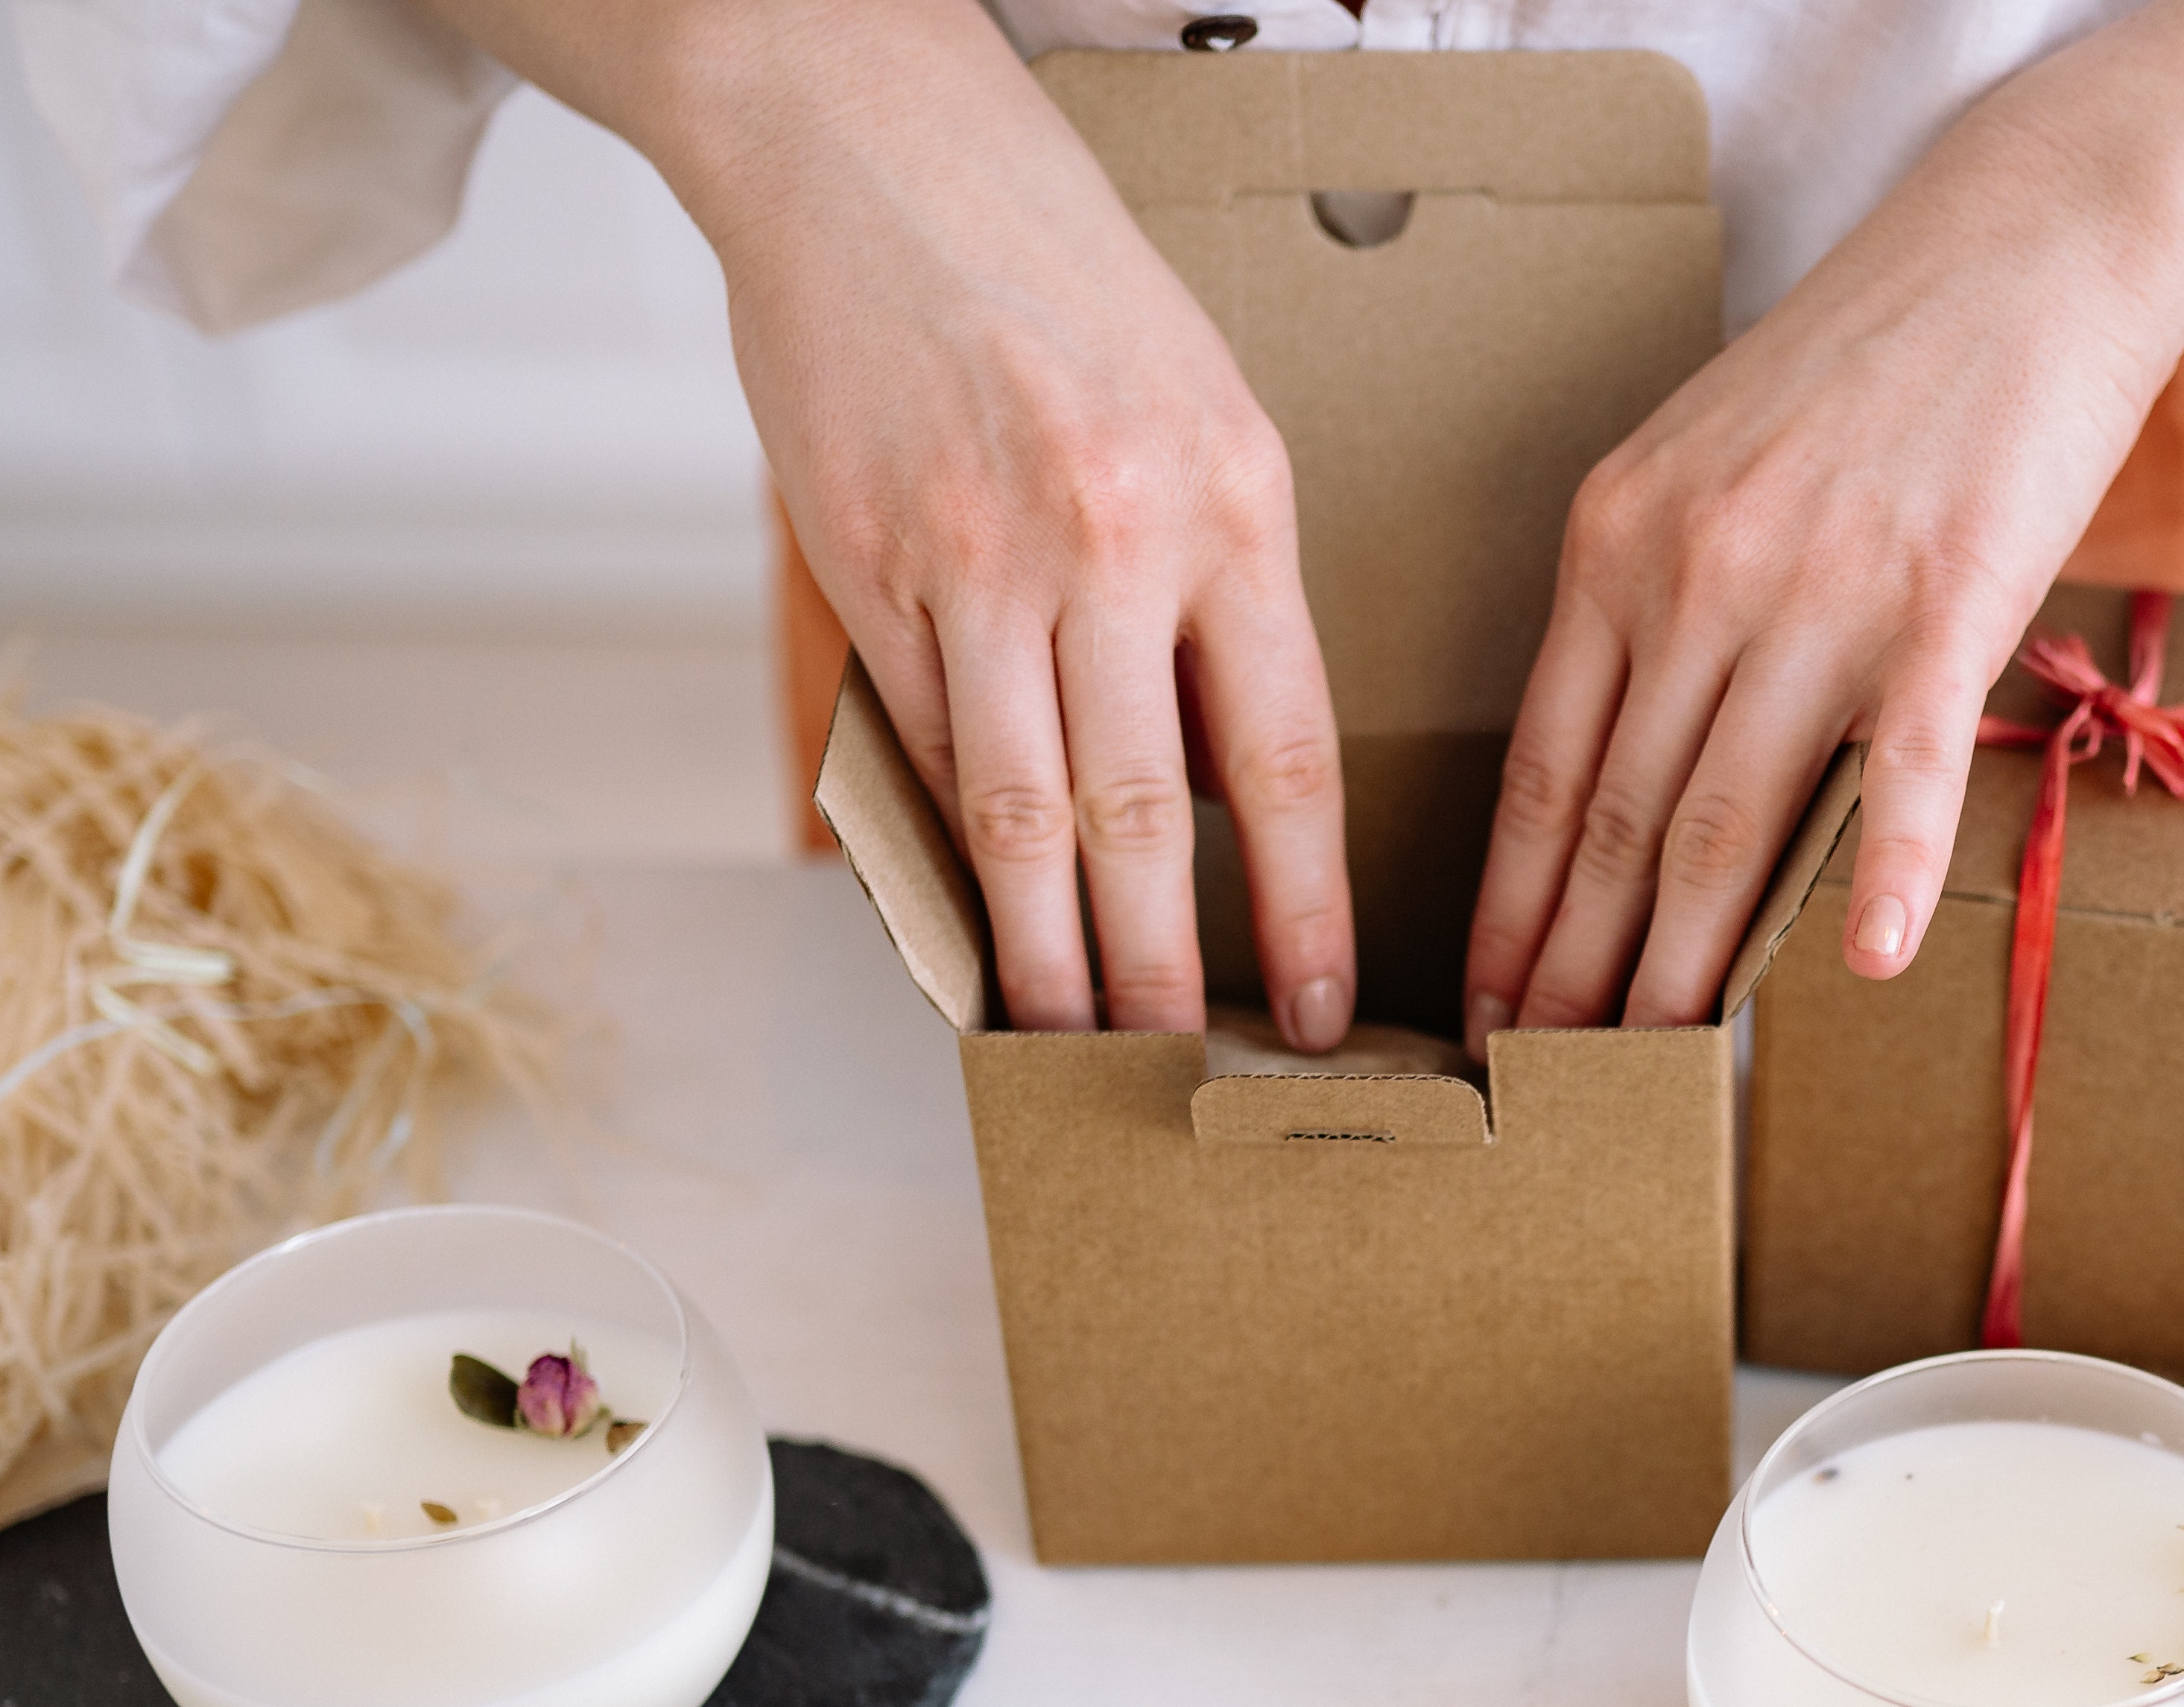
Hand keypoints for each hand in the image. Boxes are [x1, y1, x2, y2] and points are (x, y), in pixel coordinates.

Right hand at [436, 0, 1355, 1041]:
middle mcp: (1111, 541)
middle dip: (1159, 978)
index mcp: (1234, 507)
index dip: (1303, 910)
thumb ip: (1227, 600)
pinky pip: (913, 744)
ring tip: (1058, 1043)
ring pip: (1015, 813)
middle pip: (1144, 820)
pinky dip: (937, 849)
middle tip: (1174, 1081)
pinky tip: (960, 923)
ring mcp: (975, 557)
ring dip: (1037, 953)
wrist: (872, 149)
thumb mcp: (1211, 418)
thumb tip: (1230, 792)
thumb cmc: (1063, 286)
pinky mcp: (862, 562)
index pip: (1285, 761)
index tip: (1320, 1013)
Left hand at [1462, 0, 2183, 1042]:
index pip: (1545, 769)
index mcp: (1619, 542)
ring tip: (1661, 1064)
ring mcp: (1822, 590)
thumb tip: (1620, 758)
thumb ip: (1653, 599)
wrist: (2020, 248)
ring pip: (1735, 816)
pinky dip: (1885, 872)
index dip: (1513, 907)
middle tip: (1550, 1080)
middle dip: (1577, 968)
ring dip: (1694, 960)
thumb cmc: (1863, 367)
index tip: (1489, 1009)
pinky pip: (1908, 765)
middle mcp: (1698, 572)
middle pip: (1624, 819)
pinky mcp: (1949, 599)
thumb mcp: (1703, 462)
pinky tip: (1864, 967)